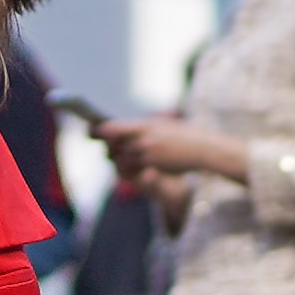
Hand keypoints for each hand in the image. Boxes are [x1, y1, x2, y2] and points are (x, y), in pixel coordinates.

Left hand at [97, 113, 216, 179]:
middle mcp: (142, 137)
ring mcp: (147, 152)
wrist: (202, 147)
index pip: (113, 128)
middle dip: (108, 148)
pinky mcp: (153, 165)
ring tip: (118, 160)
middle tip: (106, 148)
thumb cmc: (185, 134)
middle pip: (114, 145)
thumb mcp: (163, 124)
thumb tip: (128, 128)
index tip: (92, 131)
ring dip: (118, 161)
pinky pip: (133, 170)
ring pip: (122, 159)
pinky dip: (128, 171)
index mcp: (144, 124)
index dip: (100, 131)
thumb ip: (145, 127)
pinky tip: (130, 170)